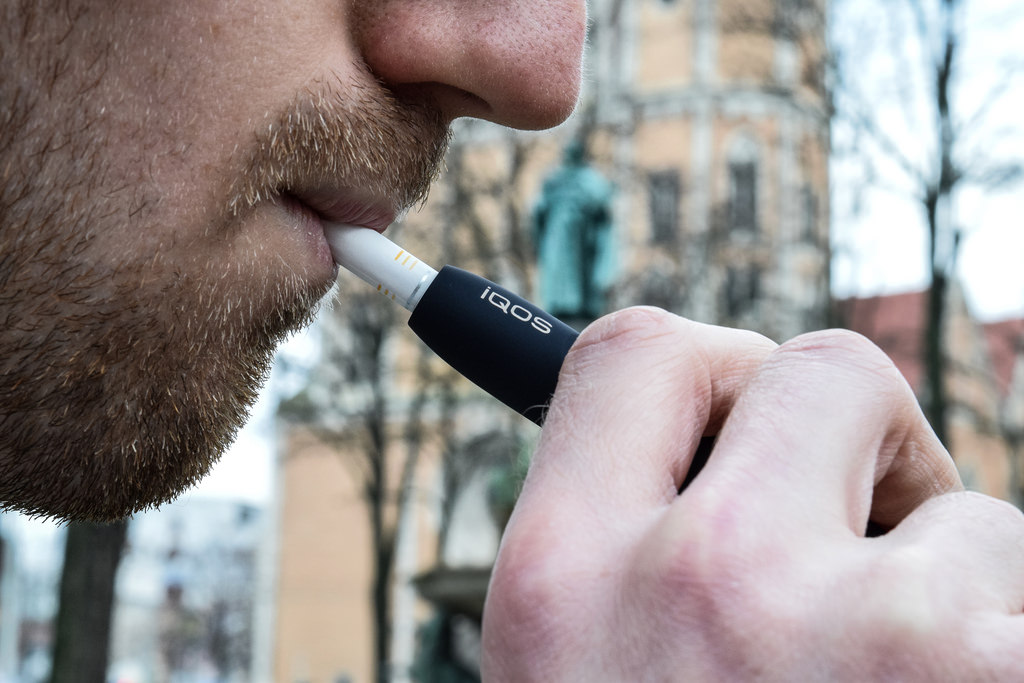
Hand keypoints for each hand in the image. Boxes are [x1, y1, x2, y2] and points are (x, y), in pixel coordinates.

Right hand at [482, 308, 1023, 680]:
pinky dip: (1008, 641)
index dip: (705, 363)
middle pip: (822, 371)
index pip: (635, 353)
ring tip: (904, 679)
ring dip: (952, 585)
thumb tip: (710, 452)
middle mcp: (703, 582)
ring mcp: (864, 634)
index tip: (743, 406)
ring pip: (968, 511)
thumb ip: (613, 561)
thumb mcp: (565, 675)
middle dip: (861, 443)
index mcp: (563, 579)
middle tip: (872, 529)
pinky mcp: (987, 673)